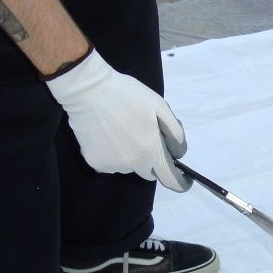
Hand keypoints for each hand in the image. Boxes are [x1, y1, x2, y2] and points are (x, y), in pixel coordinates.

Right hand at [45, 49, 191, 191]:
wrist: (88, 90)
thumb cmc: (127, 94)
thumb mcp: (159, 106)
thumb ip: (174, 131)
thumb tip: (178, 153)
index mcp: (150, 151)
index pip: (170, 179)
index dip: (180, 182)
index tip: (184, 178)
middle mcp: (131, 164)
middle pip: (149, 172)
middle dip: (152, 160)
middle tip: (146, 138)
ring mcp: (111, 166)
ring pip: (128, 166)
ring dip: (131, 156)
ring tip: (122, 130)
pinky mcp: (94, 162)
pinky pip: (110, 163)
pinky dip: (112, 154)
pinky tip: (107, 134)